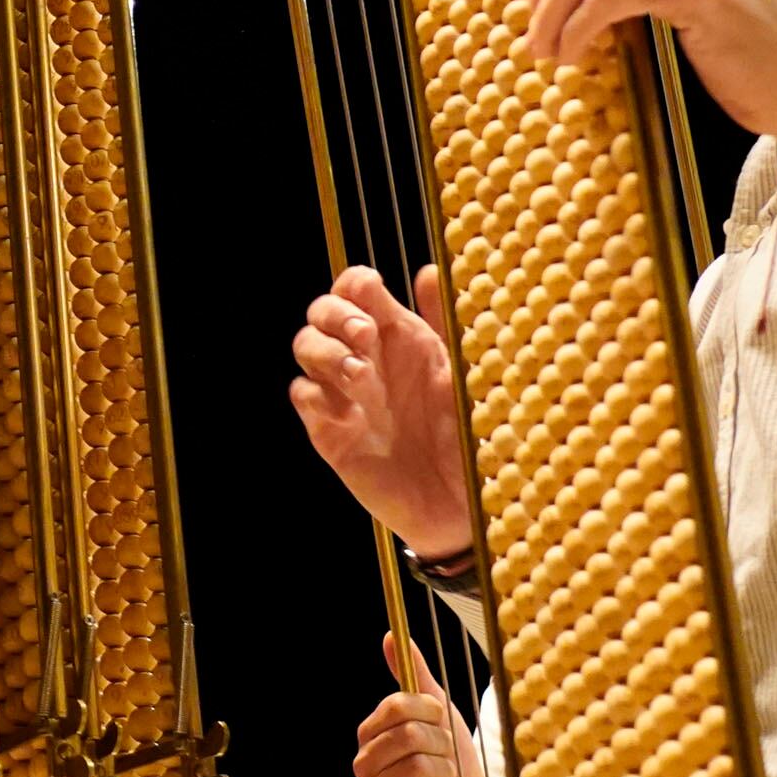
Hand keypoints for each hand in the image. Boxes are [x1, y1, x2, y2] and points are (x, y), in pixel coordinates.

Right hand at [289, 263, 473, 560]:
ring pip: (304, 346)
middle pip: (321, 311)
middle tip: (364, 338)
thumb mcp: (465, 375)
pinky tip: (349, 413)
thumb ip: (446, 323)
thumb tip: (427, 270)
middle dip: (335, 315)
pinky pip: (304, 396)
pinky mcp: (330, 431)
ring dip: (326, 352)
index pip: (357, 290)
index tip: (372, 295)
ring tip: (361, 378)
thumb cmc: (472, 438)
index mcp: (400, 338)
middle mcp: (368, 359)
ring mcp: (345, 395)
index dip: (355, 285)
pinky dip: (317, 395)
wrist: (464, 507)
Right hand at [355, 635, 496, 776]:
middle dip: (442, 747)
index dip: (430, 711)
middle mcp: (365, 761)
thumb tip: (391, 635)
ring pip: (418, 766)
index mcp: (371, 733)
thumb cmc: (449, 760)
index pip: (398, 706)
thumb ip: (412, 676)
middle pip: (410, 735)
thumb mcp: (436, 714)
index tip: (440, 723)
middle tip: (446, 759)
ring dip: (445, 775)